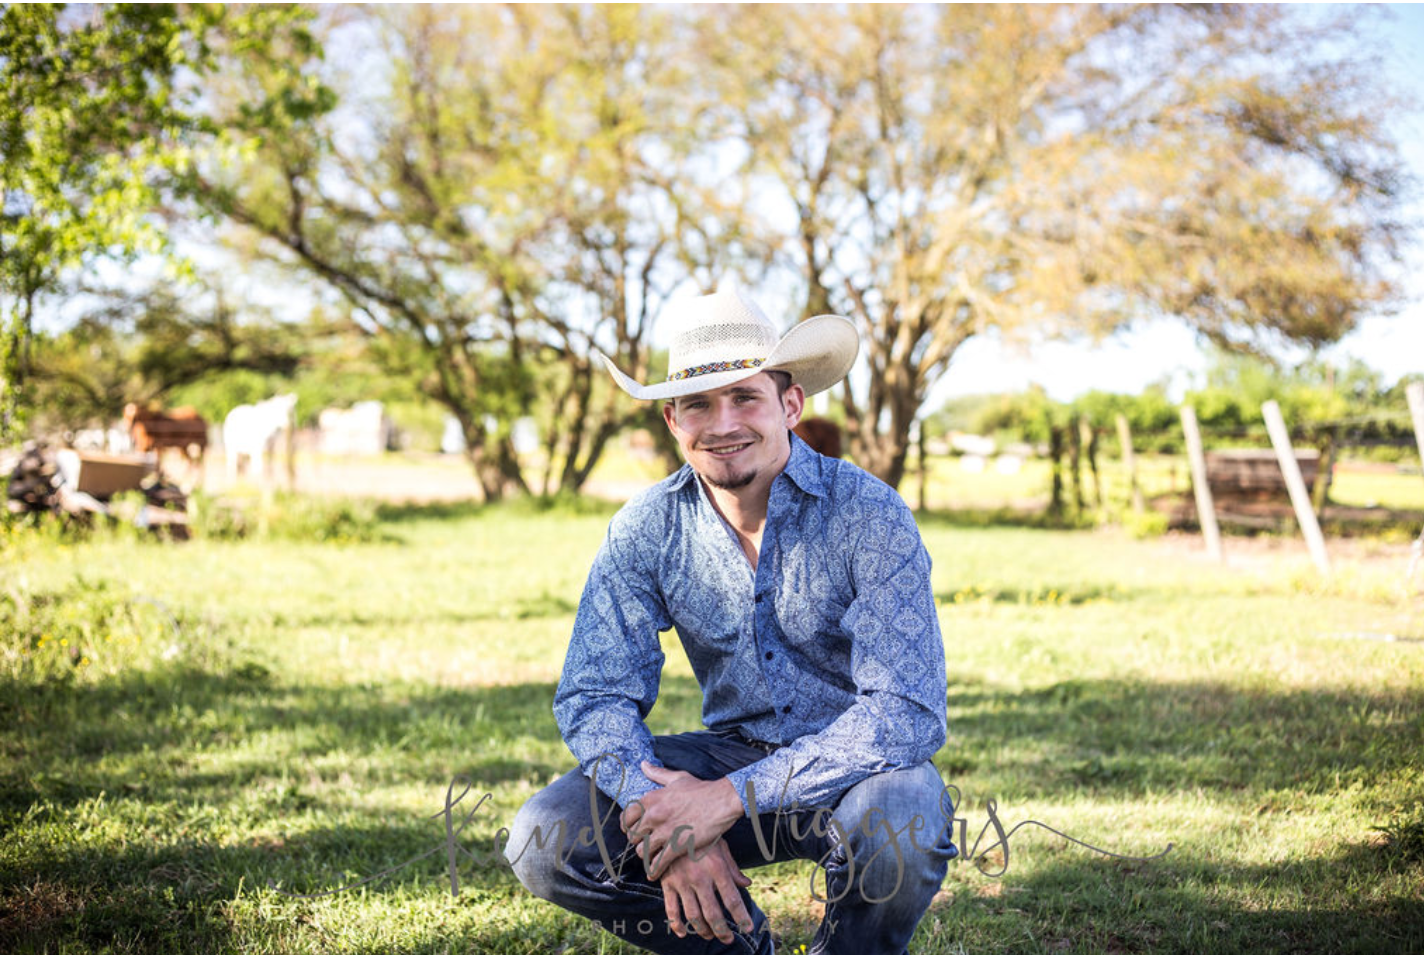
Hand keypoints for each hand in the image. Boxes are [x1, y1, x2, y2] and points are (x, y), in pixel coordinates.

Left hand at [620, 762, 743, 878]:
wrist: (722, 801)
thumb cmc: (701, 789)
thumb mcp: (677, 778)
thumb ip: (657, 773)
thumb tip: (643, 764)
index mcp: (651, 799)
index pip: (626, 817)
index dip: (627, 825)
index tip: (633, 829)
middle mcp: (654, 815)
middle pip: (632, 836)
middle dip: (636, 841)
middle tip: (644, 843)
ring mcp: (665, 832)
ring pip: (641, 850)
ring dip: (644, 855)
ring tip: (650, 856)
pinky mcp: (677, 846)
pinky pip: (657, 863)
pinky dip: (653, 870)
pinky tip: (654, 873)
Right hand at [660, 837, 754, 943]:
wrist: (672, 822)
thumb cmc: (701, 835)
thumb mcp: (721, 846)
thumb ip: (732, 868)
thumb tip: (747, 884)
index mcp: (717, 868)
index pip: (732, 899)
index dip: (741, 917)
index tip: (748, 928)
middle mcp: (700, 877)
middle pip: (713, 913)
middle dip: (722, 931)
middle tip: (728, 939)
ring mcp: (681, 881)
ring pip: (693, 916)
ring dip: (703, 930)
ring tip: (710, 935)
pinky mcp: (667, 883)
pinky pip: (671, 910)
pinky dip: (676, 925)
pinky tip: (683, 933)